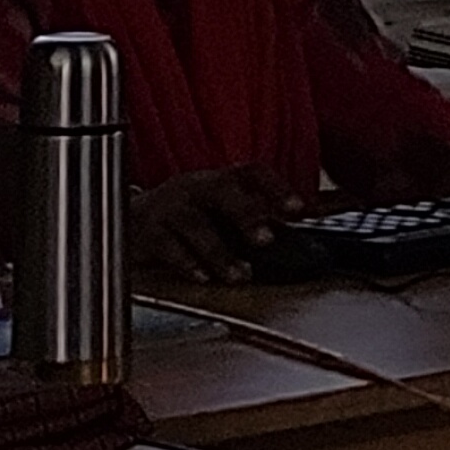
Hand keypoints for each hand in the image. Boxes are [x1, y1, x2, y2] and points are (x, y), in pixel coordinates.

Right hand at [130, 165, 299, 282]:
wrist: (129, 221)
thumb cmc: (188, 215)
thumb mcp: (223, 208)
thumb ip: (264, 213)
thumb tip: (320, 213)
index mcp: (220, 180)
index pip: (252, 173)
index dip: (277, 188)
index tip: (300, 209)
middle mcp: (195, 188)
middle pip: (221, 192)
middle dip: (246, 214)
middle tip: (266, 239)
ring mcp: (169, 208)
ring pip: (195, 224)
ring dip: (220, 252)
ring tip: (241, 274)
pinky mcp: (147, 232)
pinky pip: (167, 246)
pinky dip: (187, 263)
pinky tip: (203, 277)